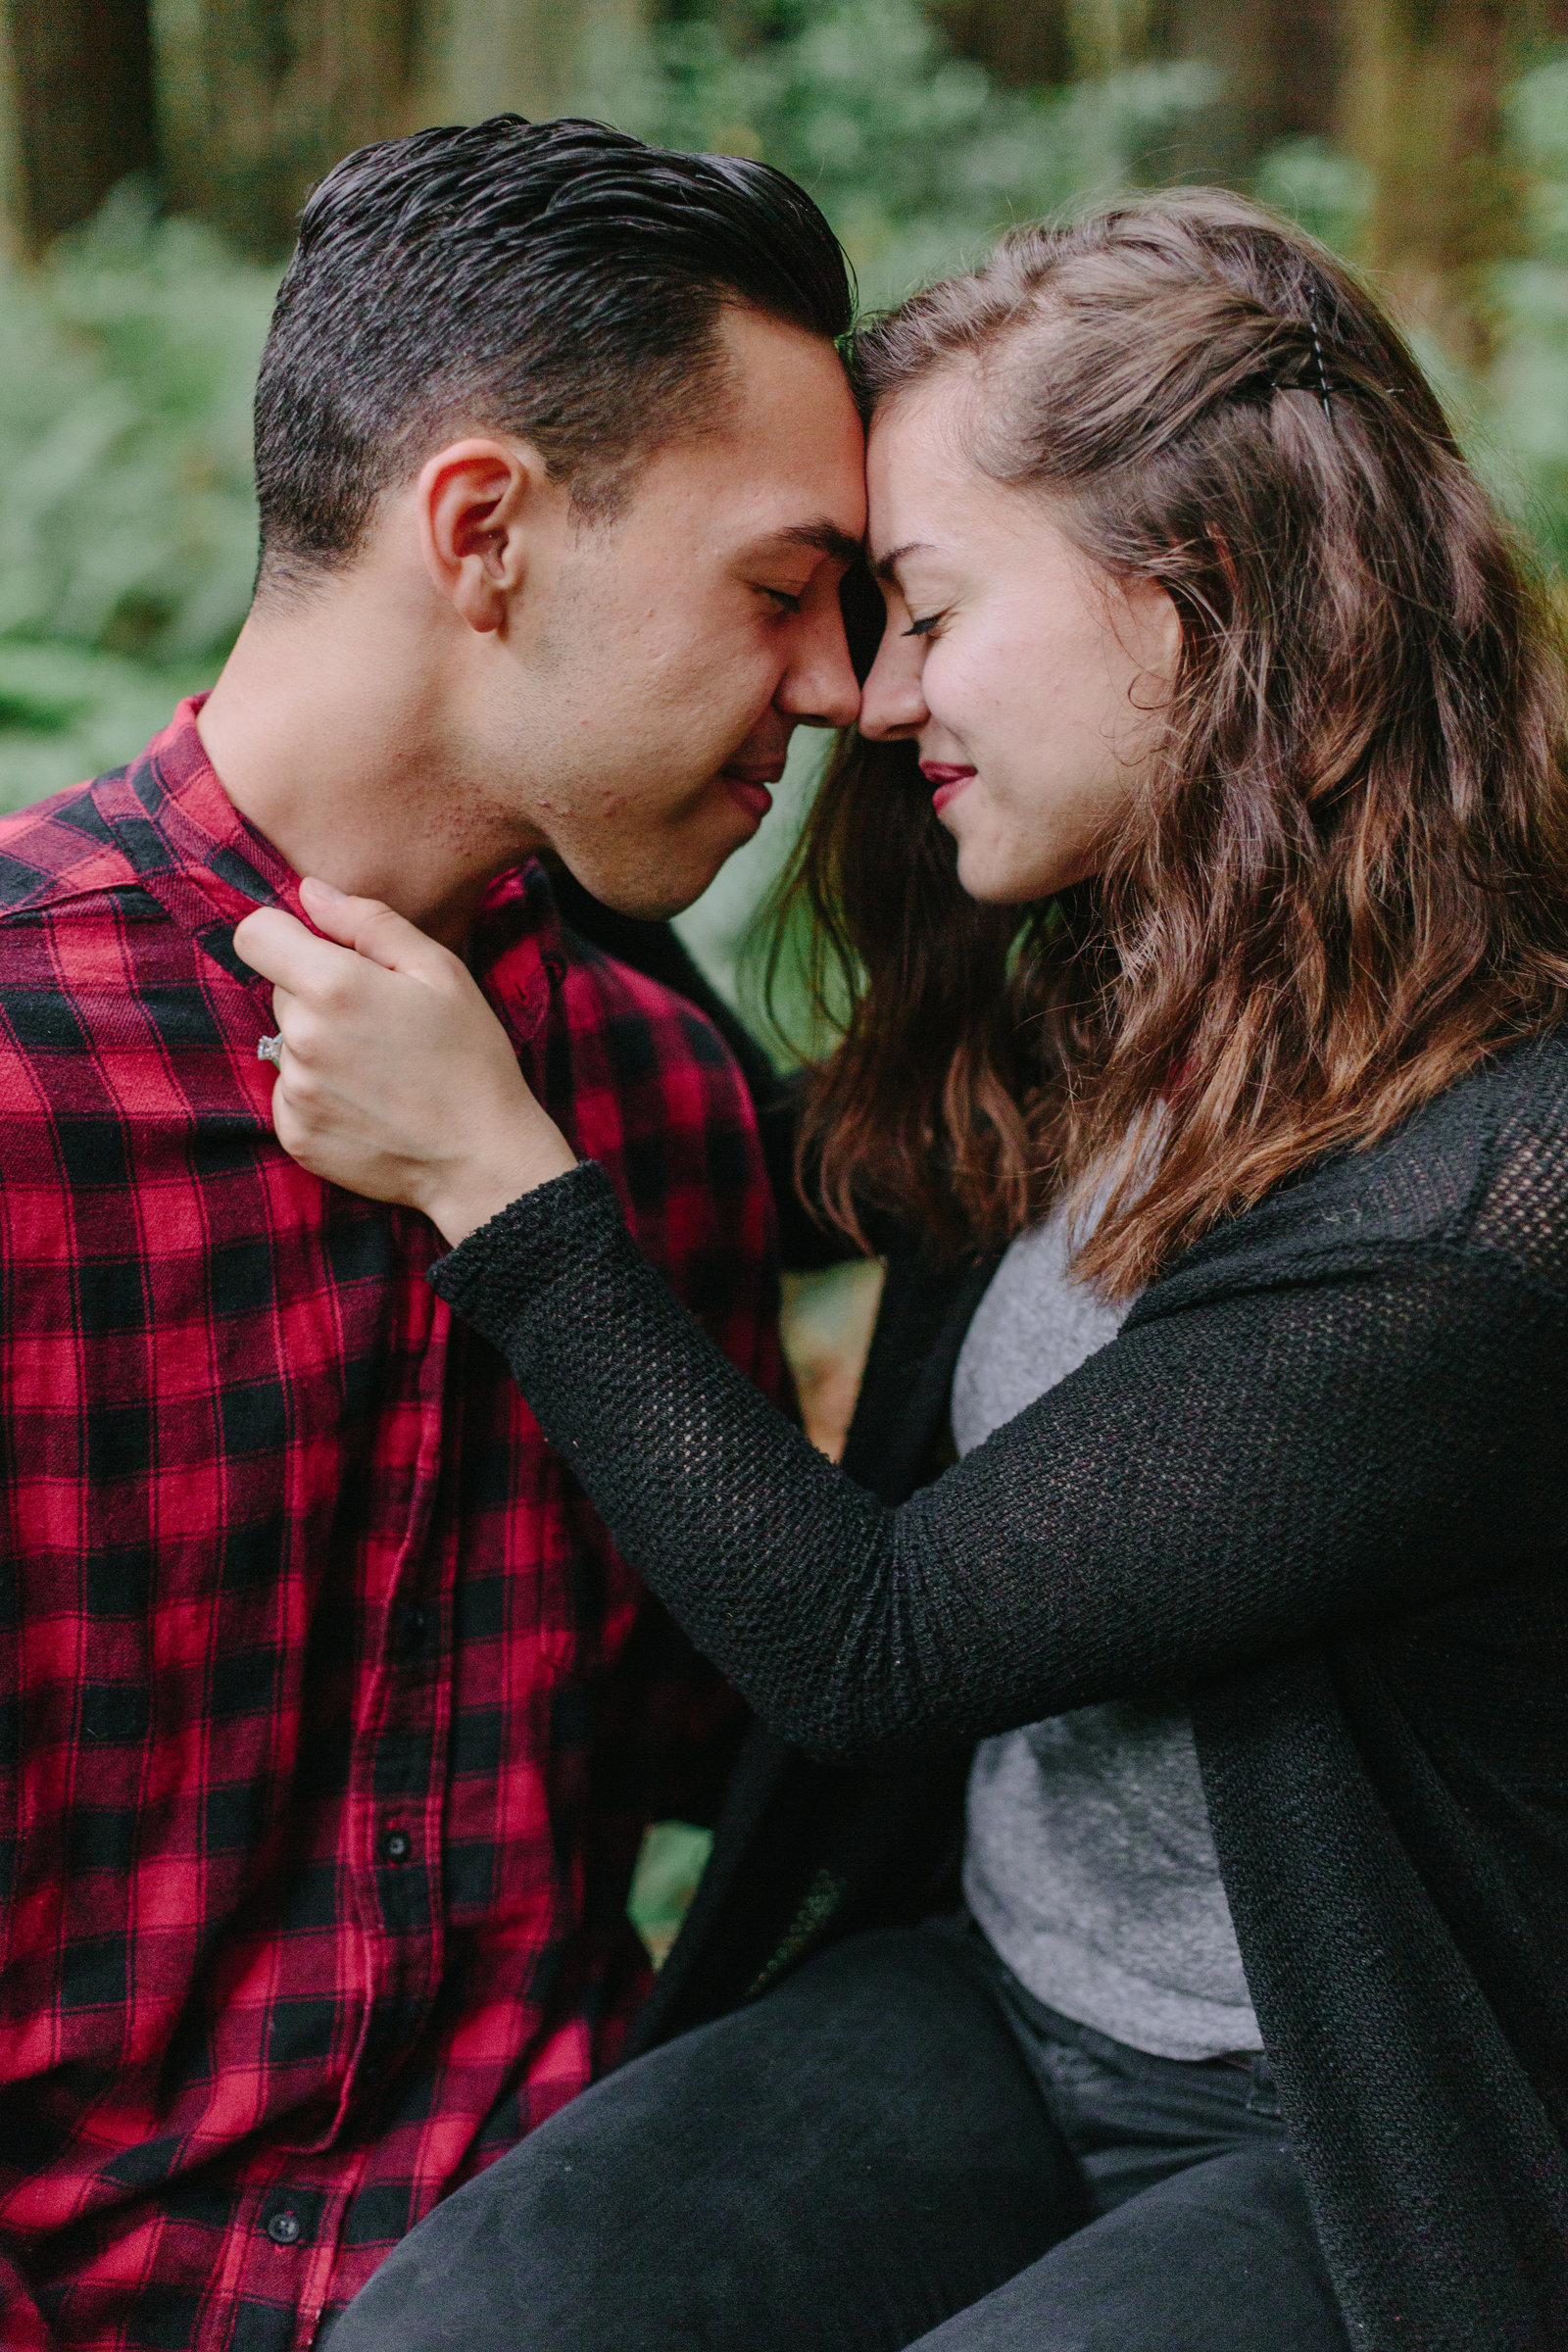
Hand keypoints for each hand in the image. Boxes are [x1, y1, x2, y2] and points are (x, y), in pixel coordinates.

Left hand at [232, 877, 576, 1243]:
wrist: (483, 1158)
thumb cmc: (470, 1057)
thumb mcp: (439, 972)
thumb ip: (369, 922)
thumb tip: (310, 892)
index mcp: (333, 986)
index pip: (255, 934)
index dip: (285, 935)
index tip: (322, 952)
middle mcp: (302, 1039)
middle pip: (278, 990)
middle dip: (317, 994)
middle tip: (379, 1022)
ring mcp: (294, 1093)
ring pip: (286, 1043)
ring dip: (319, 1046)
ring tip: (379, 1069)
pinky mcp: (295, 1136)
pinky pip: (290, 1094)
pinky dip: (320, 1095)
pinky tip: (369, 1104)